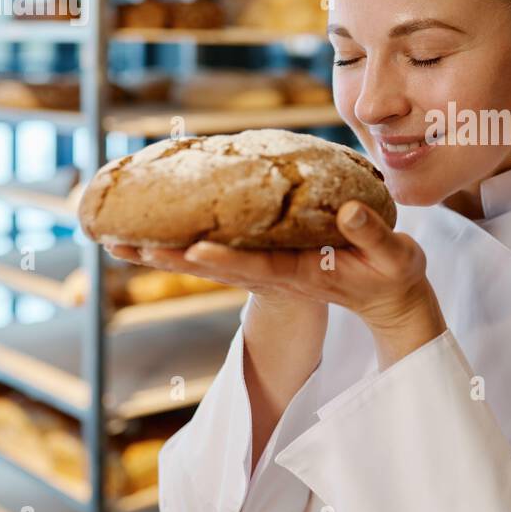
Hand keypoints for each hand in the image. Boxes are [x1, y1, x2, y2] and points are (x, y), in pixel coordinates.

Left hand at [105, 201, 447, 368]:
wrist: (391, 300)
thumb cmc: (394, 276)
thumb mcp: (394, 256)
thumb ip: (372, 234)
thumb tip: (346, 210)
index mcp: (303, 274)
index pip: (258, 267)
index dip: (225, 258)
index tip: (190, 247)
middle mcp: (275, 275)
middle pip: (214, 267)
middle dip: (167, 256)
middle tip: (118, 244)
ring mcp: (267, 271)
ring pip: (207, 263)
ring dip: (162, 253)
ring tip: (116, 241)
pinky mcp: (266, 262)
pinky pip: (217, 253)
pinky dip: (184, 242)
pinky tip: (159, 230)